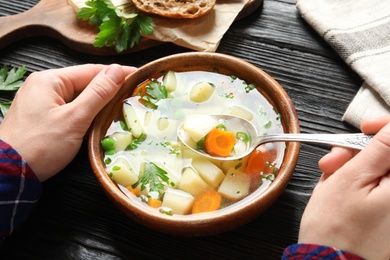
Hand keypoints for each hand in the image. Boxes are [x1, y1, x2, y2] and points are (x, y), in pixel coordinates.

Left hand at [0, 64, 135, 180]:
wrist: (8, 173)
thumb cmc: (40, 145)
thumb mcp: (74, 119)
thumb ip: (98, 93)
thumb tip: (117, 70)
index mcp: (50, 80)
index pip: (92, 71)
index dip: (117, 74)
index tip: (139, 77)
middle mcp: (44, 86)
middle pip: (84, 83)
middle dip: (109, 89)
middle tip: (133, 95)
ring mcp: (41, 102)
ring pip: (78, 97)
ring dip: (98, 103)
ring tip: (122, 107)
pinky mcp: (41, 117)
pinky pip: (70, 109)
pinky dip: (86, 113)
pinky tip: (99, 119)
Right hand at [298, 115, 389, 259]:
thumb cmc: (337, 228)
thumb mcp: (352, 179)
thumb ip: (379, 148)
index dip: (384, 126)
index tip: (363, 127)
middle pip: (386, 155)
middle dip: (359, 151)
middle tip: (334, 162)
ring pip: (376, 169)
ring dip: (352, 167)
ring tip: (329, 180)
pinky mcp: (384, 213)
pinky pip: (373, 187)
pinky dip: (355, 182)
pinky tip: (337, 190)